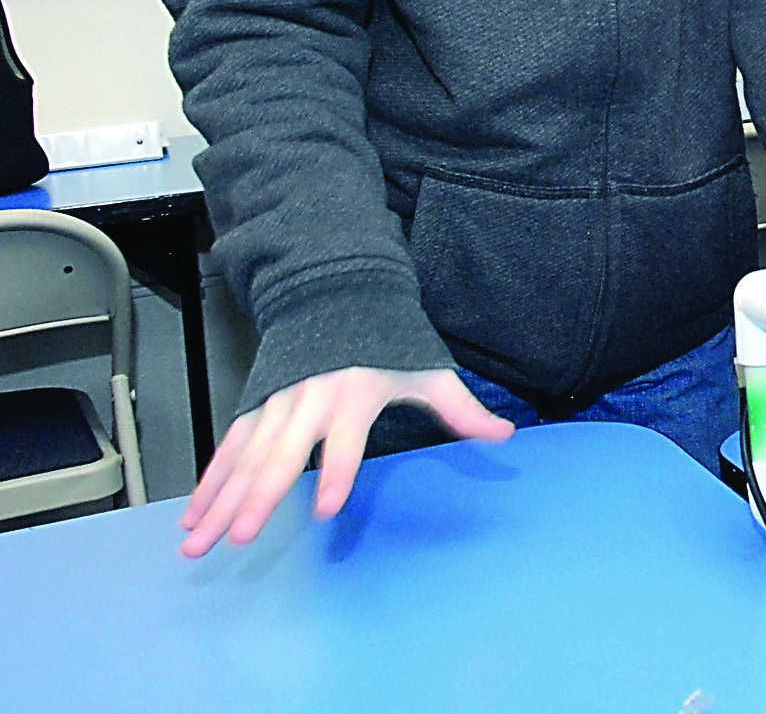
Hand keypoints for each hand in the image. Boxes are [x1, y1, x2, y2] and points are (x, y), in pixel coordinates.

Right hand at [178, 366, 512, 557]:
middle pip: (280, 456)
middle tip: (239, 538)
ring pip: (243, 459)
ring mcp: (276, 404)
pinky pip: (228, 449)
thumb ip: (462, 408)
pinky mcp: (255, 405)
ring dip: (219, 501)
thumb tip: (505, 436)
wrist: (336, 291)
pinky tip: (193, 515)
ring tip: (196, 541)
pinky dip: (209, 482)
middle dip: (258, 499)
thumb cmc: (387, 338)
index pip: (345, 442)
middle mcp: (308, 402)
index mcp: (353, 395)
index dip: (337, 473)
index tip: (327, 508)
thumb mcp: (427, 369)